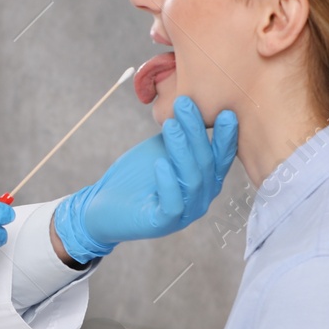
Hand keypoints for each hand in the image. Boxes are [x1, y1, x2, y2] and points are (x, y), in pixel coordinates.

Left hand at [54, 95, 237, 262]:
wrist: (103, 202)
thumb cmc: (136, 174)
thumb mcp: (162, 148)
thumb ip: (181, 134)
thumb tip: (194, 104)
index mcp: (205, 181)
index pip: (220, 158)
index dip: (225, 137)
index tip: (225, 112)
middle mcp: (201, 199)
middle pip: (206, 163)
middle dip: (196, 132)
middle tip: (185, 104)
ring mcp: (184, 214)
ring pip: (191, 180)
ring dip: (182, 150)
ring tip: (170, 125)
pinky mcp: (162, 224)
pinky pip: (173, 204)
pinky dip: (168, 182)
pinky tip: (160, 163)